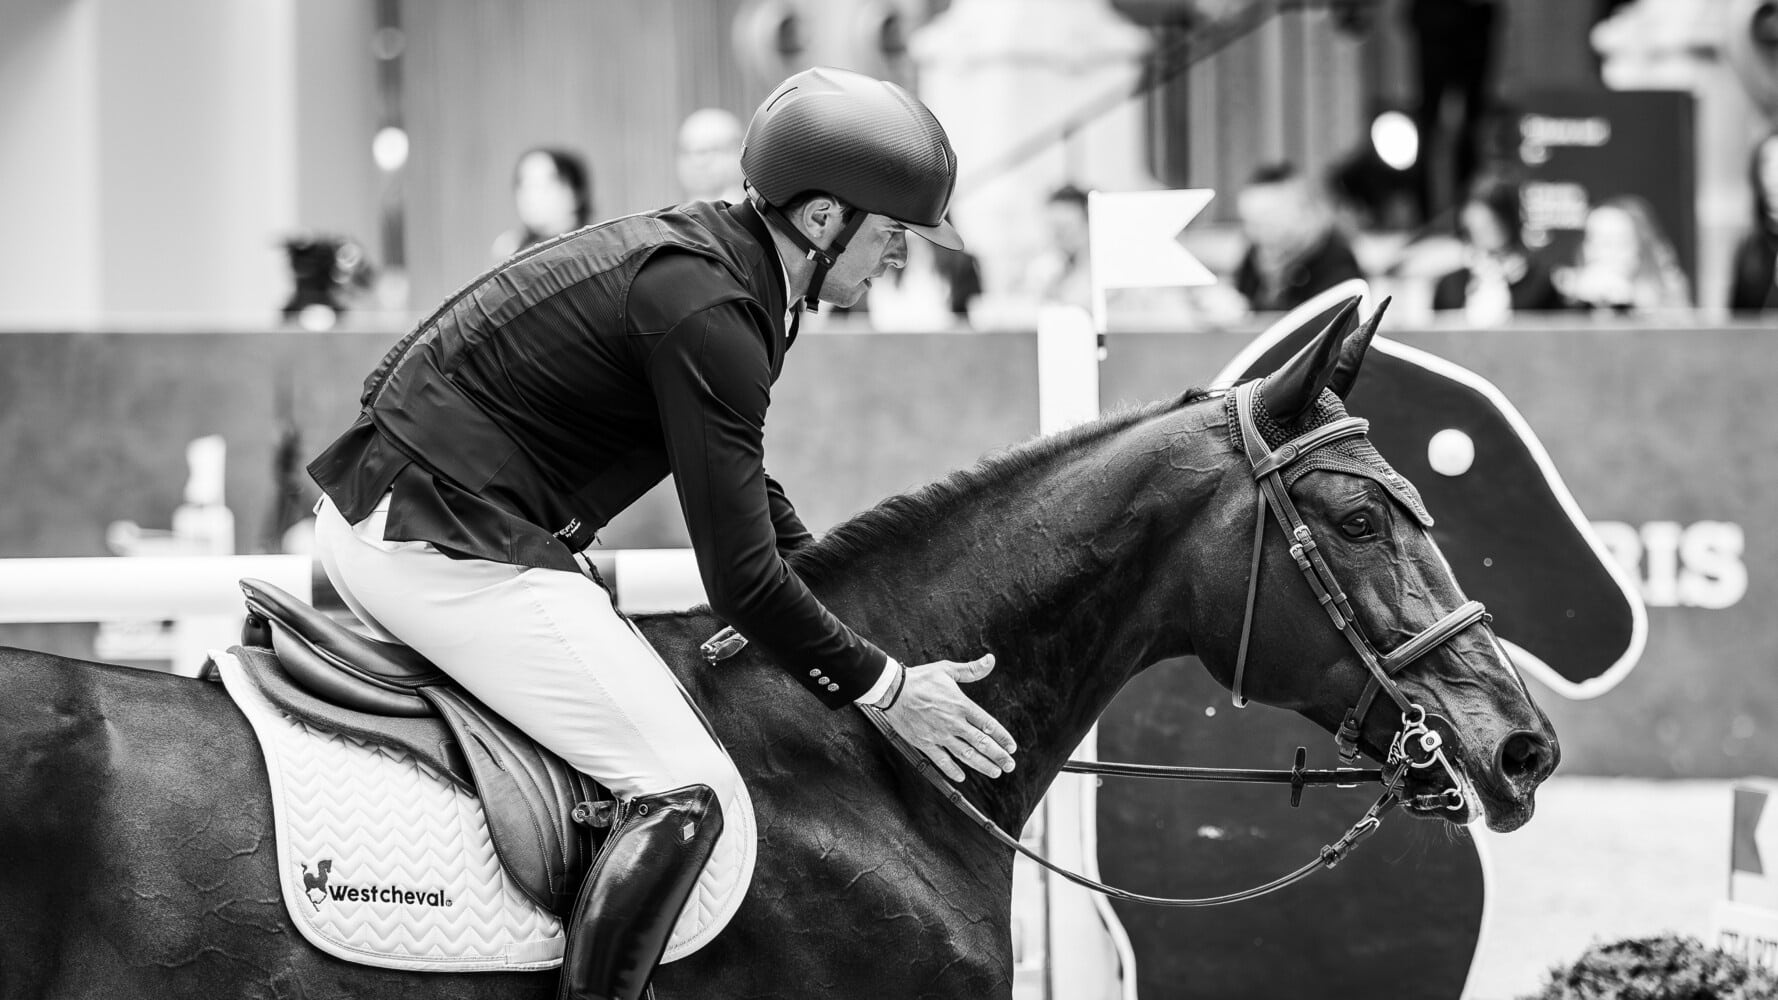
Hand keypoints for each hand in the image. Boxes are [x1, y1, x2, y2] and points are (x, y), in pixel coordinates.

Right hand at [882, 654, 1017, 781]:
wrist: (893, 689)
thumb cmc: (920, 678)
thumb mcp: (948, 670)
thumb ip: (972, 669)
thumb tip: (991, 659)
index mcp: (961, 705)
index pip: (988, 724)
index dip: (1002, 737)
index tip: (1012, 747)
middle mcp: (953, 722)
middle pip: (981, 743)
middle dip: (998, 755)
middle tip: (1010, 765)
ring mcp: (939, 734)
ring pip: (965, 754)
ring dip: (982, 765)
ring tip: (995, 772)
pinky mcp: (925, 743)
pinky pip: (941, 760)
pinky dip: (952, 770)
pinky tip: (961, 777)